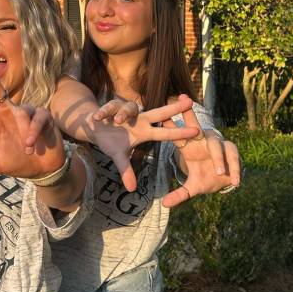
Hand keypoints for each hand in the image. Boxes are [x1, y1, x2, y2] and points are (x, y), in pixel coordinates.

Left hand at [0, 44, 66, 181]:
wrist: (45, 168)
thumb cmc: (20, 161)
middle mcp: (8, 111)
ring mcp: (26, 112)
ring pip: (22, 112)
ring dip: (24, 130)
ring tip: (26, 147)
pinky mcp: (43, 116)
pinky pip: (37, 119)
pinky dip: (34, 132)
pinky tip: (32, 145)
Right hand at [85, 96, 199, 191]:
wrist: (95, 127)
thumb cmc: (112, 140)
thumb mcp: (119, 156)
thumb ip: (126, 170)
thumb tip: (132, 189)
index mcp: (144, 131)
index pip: (165, 133)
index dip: (179, 132)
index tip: (197, 132)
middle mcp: (139, 119)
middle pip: (159, 112)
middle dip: (174, 107)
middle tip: (191, 102)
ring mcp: (126, 111)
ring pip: (129, 109)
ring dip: (123, 114)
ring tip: (116, 121)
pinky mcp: (111, 107)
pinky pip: (109, 108)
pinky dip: (104, 112)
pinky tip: (98, 118)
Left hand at [161, 108, 241, 207]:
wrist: (225, 179)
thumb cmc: (205, 177)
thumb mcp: (192, 187)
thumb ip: (179, 194)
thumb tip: (164, 205)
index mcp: (189, 146)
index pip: (177, 134)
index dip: (169, 124)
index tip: (160, 112)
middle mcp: (202, 140)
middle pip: (195, 125)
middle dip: (189, 114)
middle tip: (183, 100)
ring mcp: (217, 143)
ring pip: (216, 144)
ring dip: (218, 158)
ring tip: (220, 172)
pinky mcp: (231, 150)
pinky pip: (233, 156)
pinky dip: (234, 168)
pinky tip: (235, 181)